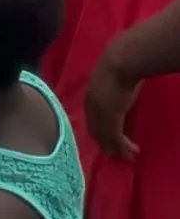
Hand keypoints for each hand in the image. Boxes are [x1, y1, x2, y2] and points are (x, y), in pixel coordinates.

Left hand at [84, 47, 140, 161]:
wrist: (119, 61)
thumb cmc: (115, 63)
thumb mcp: (105, 77)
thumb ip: (105, 87)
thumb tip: (113, 89)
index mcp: (88, 97)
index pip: (90, 120)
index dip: (98, 131)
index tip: (104, 140)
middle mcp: (91, 109)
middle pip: (96, 132)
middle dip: (105, 144)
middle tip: (113, 154)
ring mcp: (100, 115)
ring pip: (107, 138)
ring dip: (117, 149)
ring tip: (126, 157)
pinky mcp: (112, 119)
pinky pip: (117, 138)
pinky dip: (123, 147)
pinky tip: (131, 151)